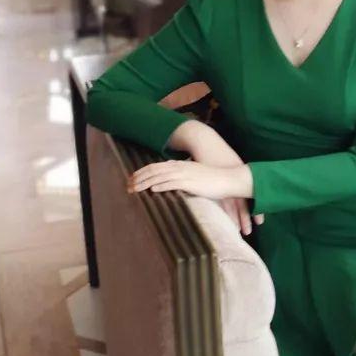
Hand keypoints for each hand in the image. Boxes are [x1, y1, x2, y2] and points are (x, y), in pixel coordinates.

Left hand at [127, 162, 261, 229]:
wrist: (228, 179)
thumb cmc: (214, 181)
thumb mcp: (196, 177)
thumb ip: (184, 179)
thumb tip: (175, 184)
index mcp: (180, 165)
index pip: (156, 167)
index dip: (143, 172)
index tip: (132, 179)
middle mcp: (180, 167)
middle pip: (154, 170)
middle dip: (139, 178)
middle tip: (127, 185)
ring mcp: (184, 174)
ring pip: (159, 177)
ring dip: (145, 183)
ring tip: (134, 189)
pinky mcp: (190, 182)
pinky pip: (171, 183)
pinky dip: (160, 185)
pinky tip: (151, 190)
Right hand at [183, 126, 265, 230]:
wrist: (204, 140)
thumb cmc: (216, 153)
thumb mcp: (229, 165)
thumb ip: (235, 178)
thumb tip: (241, 190)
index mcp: (240, 176)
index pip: (249, 196)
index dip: (255, 208)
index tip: (260, 221)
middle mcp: (233, 179)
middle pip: (241, 202)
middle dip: (245, 217)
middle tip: (249, 231)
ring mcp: (220, 181)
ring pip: (229, 203)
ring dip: (233, 218)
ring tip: (236, 231)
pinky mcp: (208, 181)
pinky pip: (215, 199)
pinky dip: (219, 210)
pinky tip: (219, 220)